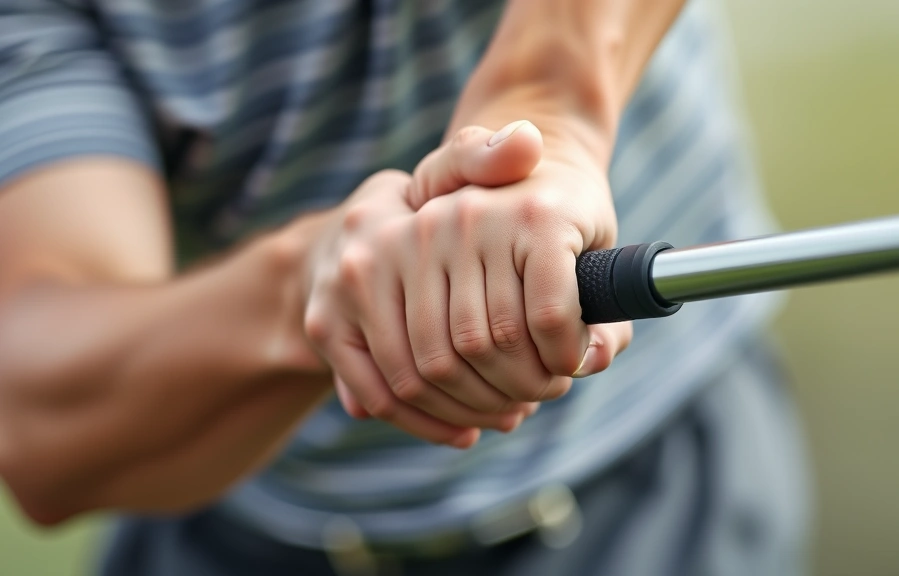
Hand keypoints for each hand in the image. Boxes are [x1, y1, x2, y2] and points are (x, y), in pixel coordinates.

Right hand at [303, 122, 544, 447]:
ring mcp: (345, 287)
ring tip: (511, 414)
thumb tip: (525, 142)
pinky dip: (427, 423)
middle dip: (508, 387)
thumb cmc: (435, 206)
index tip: (569, 363)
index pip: (506, 308)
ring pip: (418, 382)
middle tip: (542, 395)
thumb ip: (493, 158)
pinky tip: (465, 431)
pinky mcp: (325, 325)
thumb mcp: (466, 172)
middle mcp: (379, 245)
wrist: (357, 227)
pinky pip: (380, 396)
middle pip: (457, 353)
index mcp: (430, 212)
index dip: (543, 348)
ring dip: (471, 411)